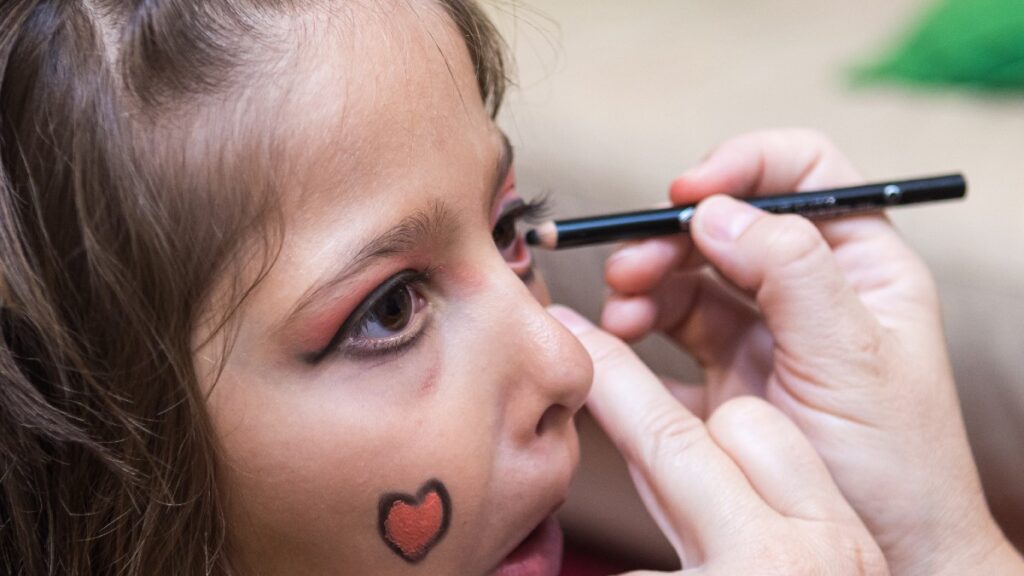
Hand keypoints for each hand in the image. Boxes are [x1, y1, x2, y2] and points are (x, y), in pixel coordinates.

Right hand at [600, 129, 1021, 574]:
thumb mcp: (852, 358)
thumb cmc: (897, 466)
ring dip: (647, 284)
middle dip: (672, 237)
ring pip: (691, 279)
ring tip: (620, 313)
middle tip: (630, 267)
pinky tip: (617, 342)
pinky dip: (637, 331)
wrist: (892, 560)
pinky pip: (670, 337)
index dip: (743, 166)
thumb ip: (791, 273)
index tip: (689, 193)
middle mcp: (809, 290)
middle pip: (728, 226)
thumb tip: (716, 210)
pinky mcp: (727, 377)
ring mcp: (765, 334)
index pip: (802, 173)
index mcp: (862, 265)